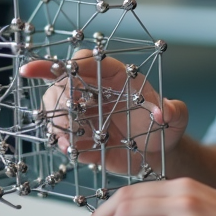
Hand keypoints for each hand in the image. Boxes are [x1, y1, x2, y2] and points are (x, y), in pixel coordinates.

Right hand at [20, 49, 188, 175]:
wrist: (158, 154)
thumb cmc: (167, 129)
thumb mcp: (176, 119)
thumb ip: (174, 112)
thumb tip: (164, 112)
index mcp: (116, 77)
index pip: (85, 61)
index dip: (63, 64)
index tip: (39, 69)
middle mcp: (95, 90)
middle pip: (62, 82)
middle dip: (59, 98)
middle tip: (69, 118)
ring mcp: (84, 111)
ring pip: (54, 106)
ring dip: (57, 122)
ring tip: (71, 141)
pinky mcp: (79, 134)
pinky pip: (59, 134)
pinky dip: (63, 142)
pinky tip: (77, 150)